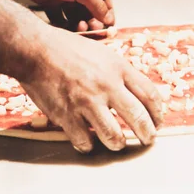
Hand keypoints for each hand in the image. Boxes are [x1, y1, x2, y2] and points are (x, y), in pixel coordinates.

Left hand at [18, 0, 113, 31]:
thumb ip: (96, 5)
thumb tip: (109, 19)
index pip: (104, 0)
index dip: (107, 14)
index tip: (108, 28)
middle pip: (90, 10)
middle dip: (92, 21)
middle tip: (91, 29)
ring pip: (76, 16)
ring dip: (79, 24)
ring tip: (78, 27)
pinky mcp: (52, 3)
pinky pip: (61, 18)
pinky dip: (63, 25)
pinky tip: (65, 29)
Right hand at [19, 27, 163, 151]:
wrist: (36, 50)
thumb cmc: (67, 49)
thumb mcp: (103, 53)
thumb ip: (120, 73)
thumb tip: (137, 94)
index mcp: (118, 68)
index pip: (150, 95)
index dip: (158, 112)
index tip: (157, 120)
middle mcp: (106, 86)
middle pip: (139, 118)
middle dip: (148, 134)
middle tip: (148, 139)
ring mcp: (86, 102)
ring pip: (114, 136)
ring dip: (119, 143)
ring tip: (118, 143)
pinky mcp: (67, 115)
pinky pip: (85, 141)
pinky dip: (89, 144)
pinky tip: (88, 140)